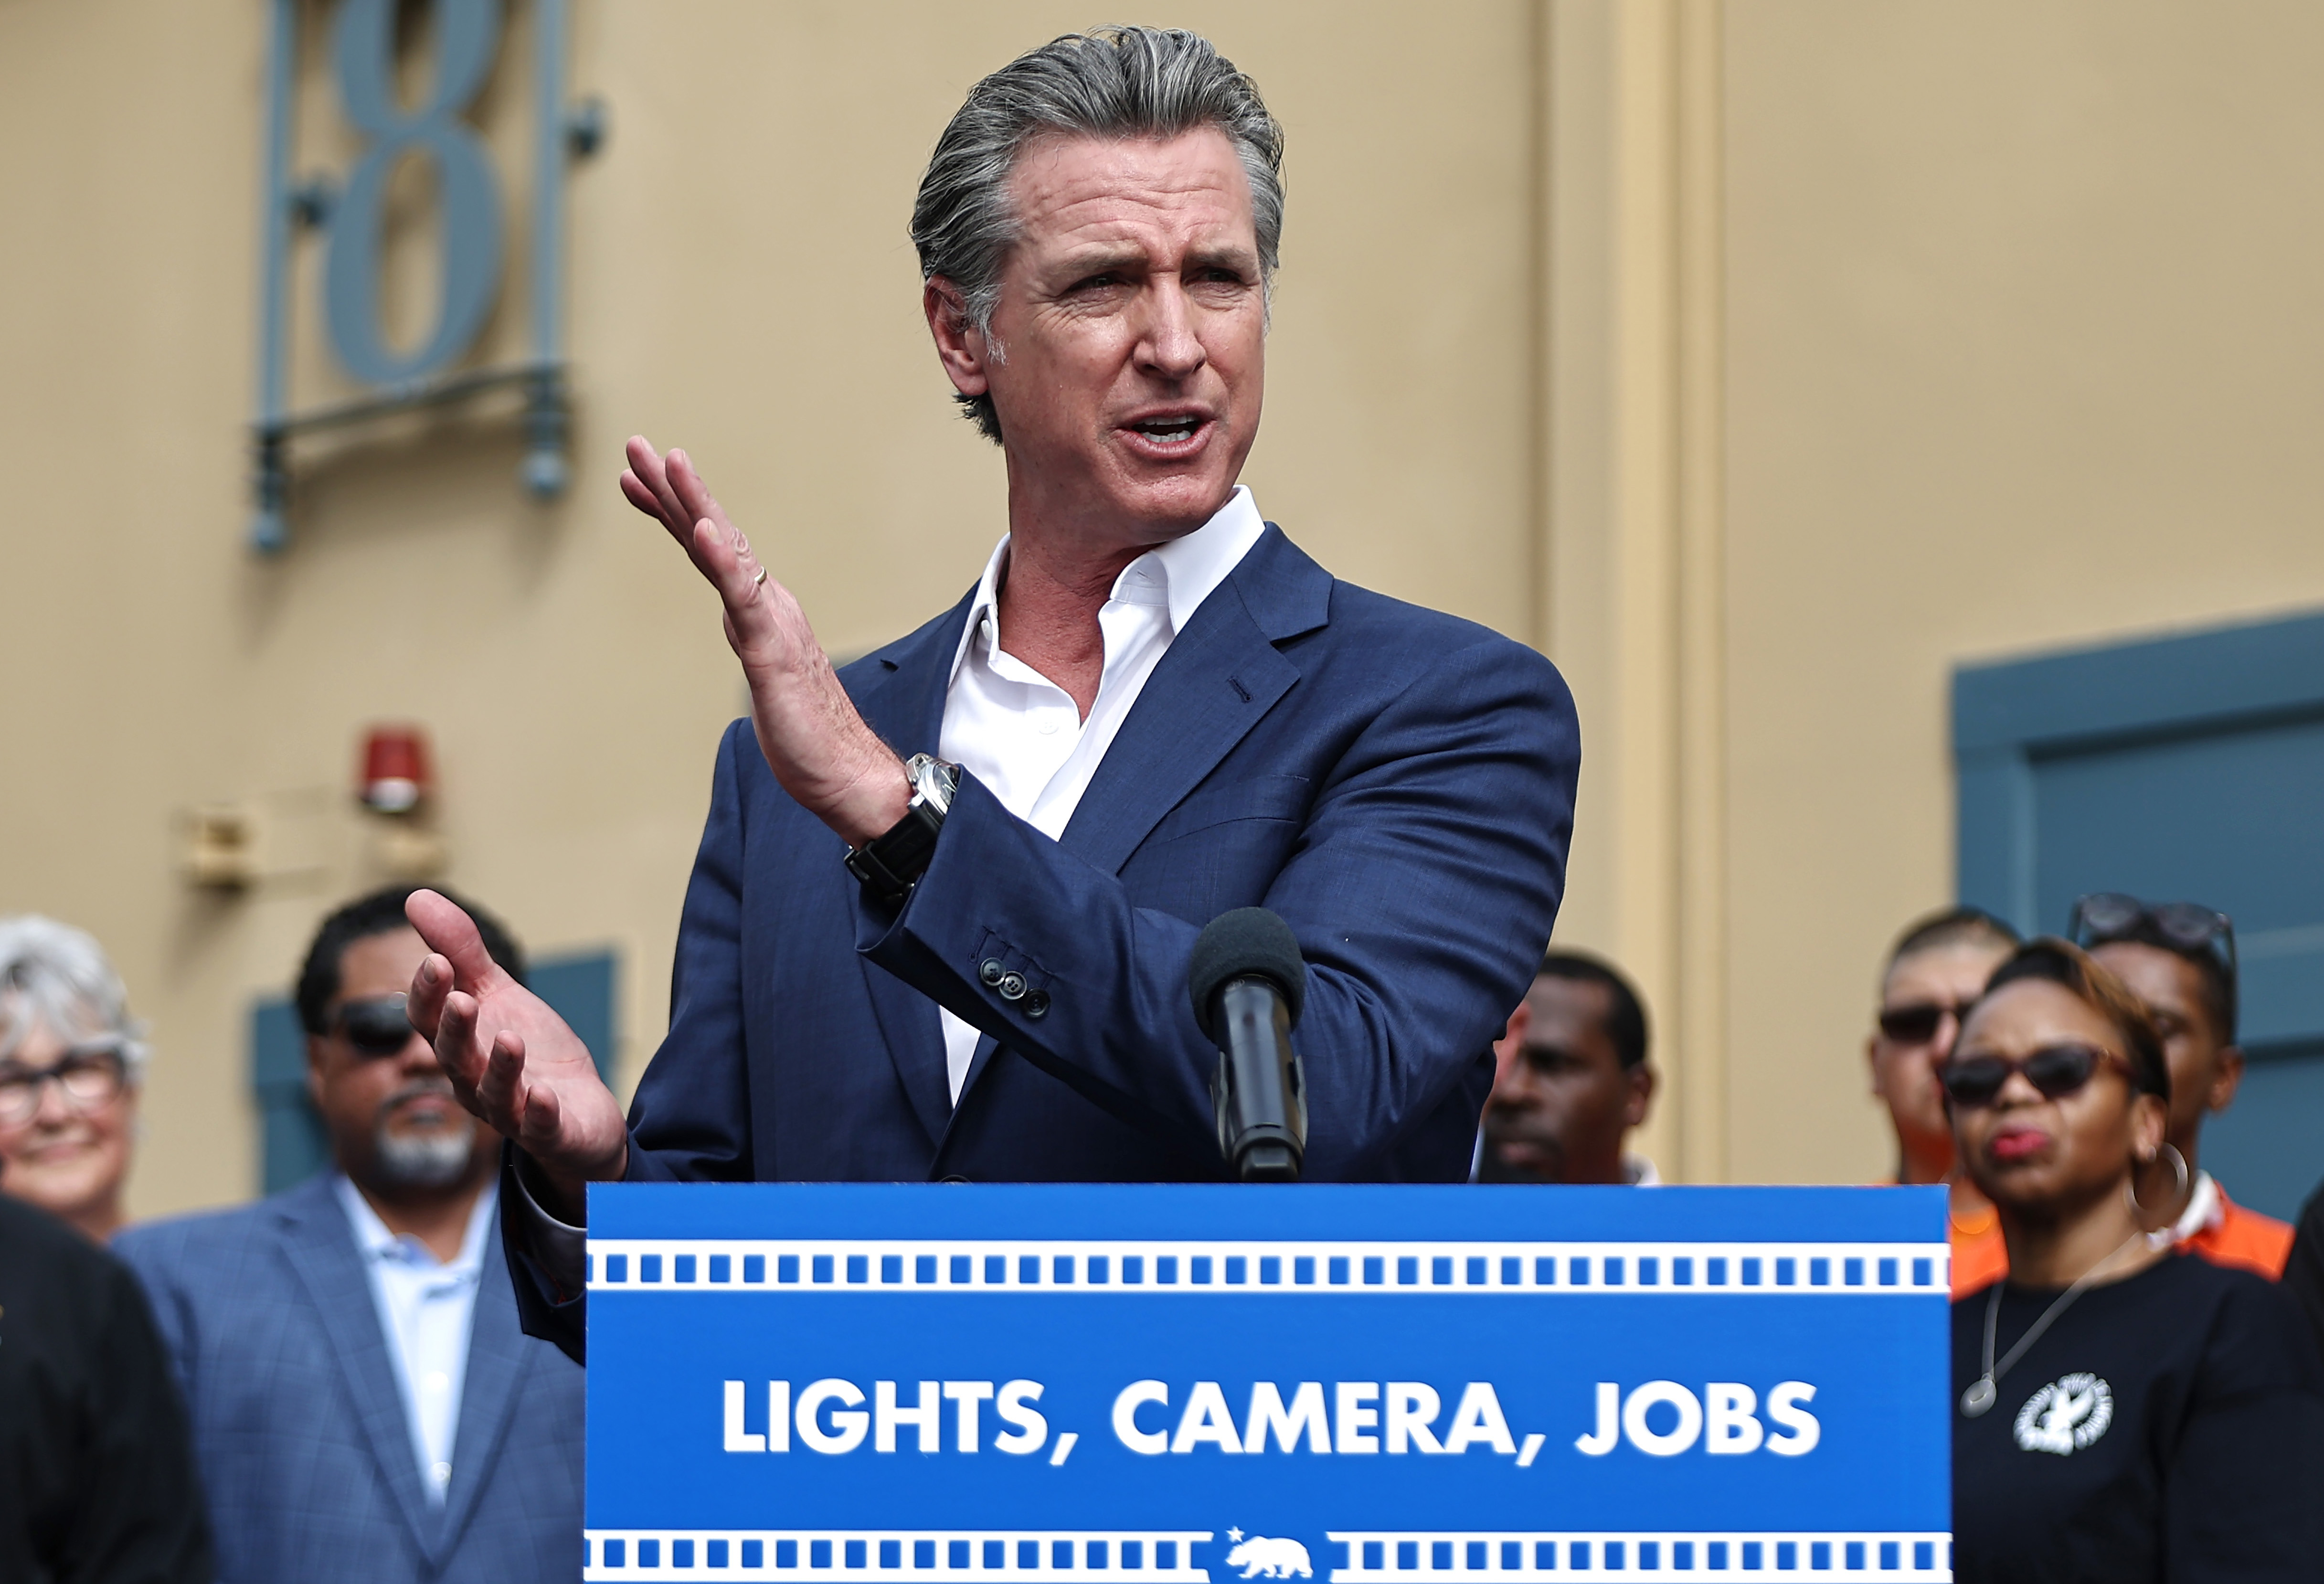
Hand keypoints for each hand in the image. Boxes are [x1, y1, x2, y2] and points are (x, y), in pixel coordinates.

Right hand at [403, 889, 628, 1215]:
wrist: (577, 1107)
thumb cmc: (527, 1046)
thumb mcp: (497, 993)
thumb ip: (461, 951)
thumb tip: (416, 897)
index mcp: (457, 1044)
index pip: (430, 1019)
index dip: (429, 993)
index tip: (435, 961)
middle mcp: (474, 1081)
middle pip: (455, 1057)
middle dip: (456, 1029)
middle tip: (462, 999)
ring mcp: (512, 1110)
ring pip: (495, 1094)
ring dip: (501, 1067)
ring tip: (510, 1040)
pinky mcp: (550, 1132)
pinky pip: (540, 1127)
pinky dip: (540, 1112)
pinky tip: (545, 1095)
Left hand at [620, 437, 909, 846]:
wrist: (846, 773)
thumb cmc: (808, 733)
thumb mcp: (766, 675)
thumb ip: (752, 640)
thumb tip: (736, 620)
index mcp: (762, 611)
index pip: (709, 552)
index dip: (672, 512)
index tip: (636, 479)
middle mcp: (768, 605)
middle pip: (712, 536)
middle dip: (672, 490)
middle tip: (636, 446)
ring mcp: (772, 624)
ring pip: (727, 553)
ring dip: (695, 505)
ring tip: (668, 463)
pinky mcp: (774, 651)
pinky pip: (744, 598)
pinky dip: (723, 561)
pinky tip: (702, 530)